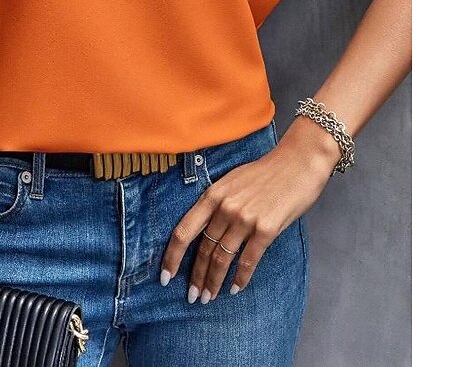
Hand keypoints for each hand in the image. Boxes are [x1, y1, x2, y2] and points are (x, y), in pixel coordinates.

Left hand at [159, 117, 340, 302]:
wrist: (298, 162)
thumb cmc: (265, 172)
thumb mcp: (232, 181)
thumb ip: (217, 203)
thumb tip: (205, 232)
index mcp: (213, 194)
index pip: (184, 230)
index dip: (172, 256)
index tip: (163, 276)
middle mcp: (225, 207)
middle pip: (203, 249)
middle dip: (195, 277)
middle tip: (192, 296)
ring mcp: (245, 218)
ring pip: (222, 258)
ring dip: (214, 281)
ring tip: (208, 297)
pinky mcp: (266, 228)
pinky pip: (248, 260)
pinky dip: (240, 278)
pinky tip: (235, 289)